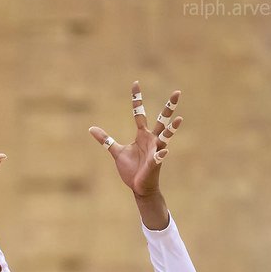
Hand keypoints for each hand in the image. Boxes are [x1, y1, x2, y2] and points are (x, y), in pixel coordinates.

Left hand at [89, 82, 182, 197]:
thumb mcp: (116, 152)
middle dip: (169, 107)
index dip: (137, 99)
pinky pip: (158, 158)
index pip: (139, 113)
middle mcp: (152, 139)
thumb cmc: (131, 169)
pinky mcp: (155, 163)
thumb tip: (91, 128)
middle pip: (162, 120)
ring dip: (172, 129)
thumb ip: (106, 140)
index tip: (135, 84)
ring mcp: (155, 150)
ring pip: (166, 136)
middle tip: (177, 92)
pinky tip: (163, 152)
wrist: (139, 187)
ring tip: (179, 119)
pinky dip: (161, 155)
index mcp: (142, 135)